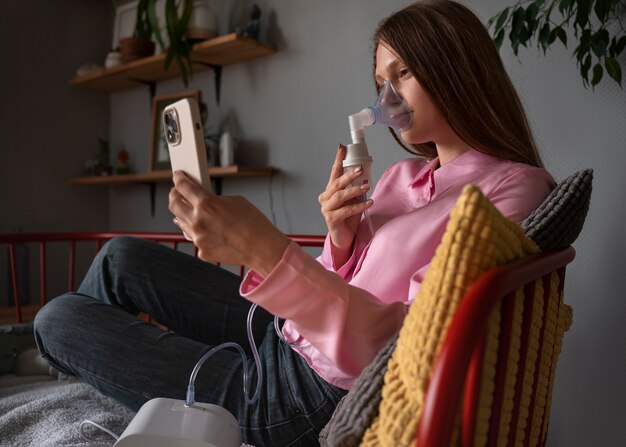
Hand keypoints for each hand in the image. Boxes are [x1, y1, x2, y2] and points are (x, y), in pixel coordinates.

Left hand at [169, 171, 289, 276]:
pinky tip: (207, 229)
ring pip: (181, 222)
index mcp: (206, 204)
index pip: (183, 186)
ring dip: (185, 214)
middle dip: (174, 195)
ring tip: (193, 211)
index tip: (178, 176)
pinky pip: (194, 238)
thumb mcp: (234, 201)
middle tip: (178, 192)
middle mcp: (198, 221)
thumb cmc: (253, 223)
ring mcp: (198, 238)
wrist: (262, 248)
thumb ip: (214, 199)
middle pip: (174, 204)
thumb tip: (202, 201)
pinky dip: (198, 232)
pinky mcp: (202, 251)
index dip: (178, 178)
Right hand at [318, 145, 372, 264]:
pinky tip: (369, 202)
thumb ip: (355, 189)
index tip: (342, 148)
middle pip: (336, 183)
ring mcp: (326, 209)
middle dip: (348, 175)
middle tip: (360, 169)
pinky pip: (346, 210)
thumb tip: (365, 176)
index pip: (334, 173)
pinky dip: (358, 205)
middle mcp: (325, 198)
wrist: (344, 237)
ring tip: (366, 187)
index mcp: (330, 191)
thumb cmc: (348, 218)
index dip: (338, 160)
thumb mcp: (353, 200)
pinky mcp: (331, 219)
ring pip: (340, 196)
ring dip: (354, 190)